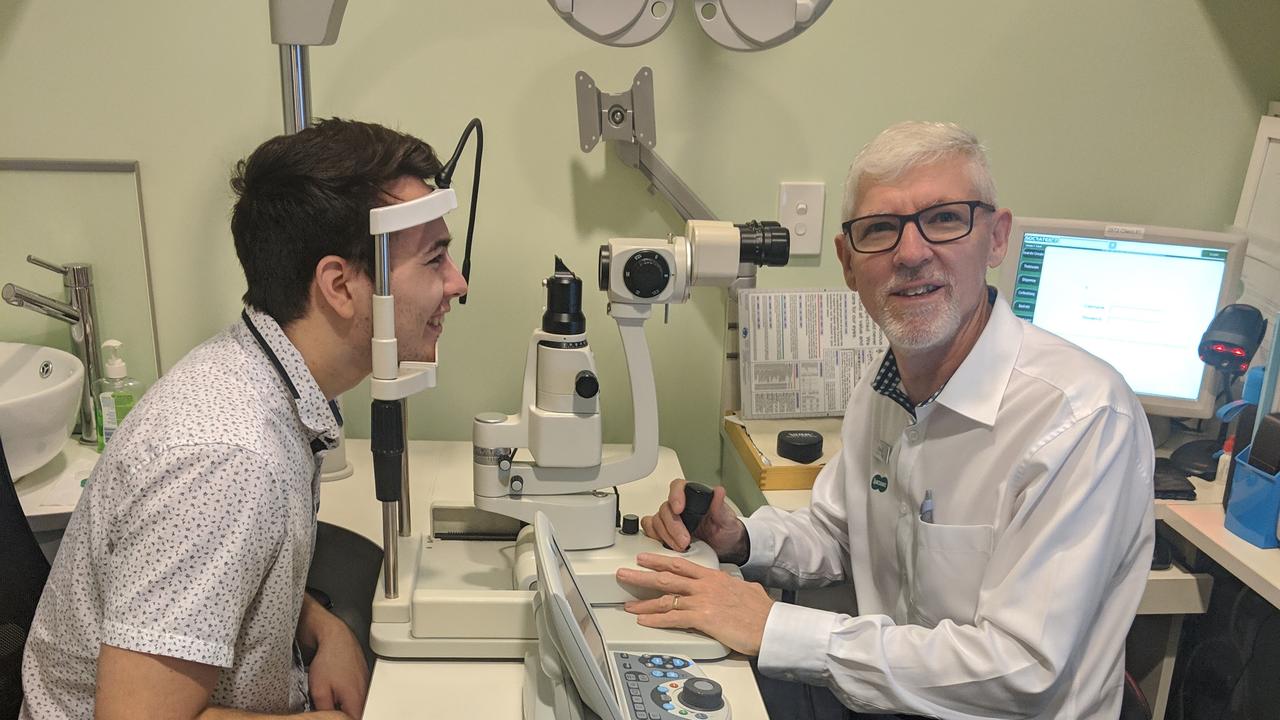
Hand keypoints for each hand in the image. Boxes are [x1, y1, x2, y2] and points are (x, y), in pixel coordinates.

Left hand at [300, 601, 368, 718]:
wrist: (335, 637)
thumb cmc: (329, 659)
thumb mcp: (319, 691)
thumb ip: (325, 712)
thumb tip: (327, 719)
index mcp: (356, 700)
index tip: (332, 717)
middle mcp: (365, 693)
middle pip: (356, 714)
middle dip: (342, 715)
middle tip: (328, 706)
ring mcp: (366, 685)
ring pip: (357, 704)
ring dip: (345, 706)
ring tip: (331, 697)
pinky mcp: (363, 678)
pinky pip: (357, 694)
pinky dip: (347, 696)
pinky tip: (336, 689)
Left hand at [617, 553, 773, 655]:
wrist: (771, 625)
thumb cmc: (762, 612)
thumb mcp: (748, 590)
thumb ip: (737, 586)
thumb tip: (738, 586)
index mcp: (714, 578)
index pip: (681, 565)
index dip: (660, 561)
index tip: (645, 559)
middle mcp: (705, 586)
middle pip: (667, 577)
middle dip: (642, 575)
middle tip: (624, 574)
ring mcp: (703, 601)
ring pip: (666, 598)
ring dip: (643, 601)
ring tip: (627, 604)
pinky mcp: (703, 619)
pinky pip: (673, 618)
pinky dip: (656, 620)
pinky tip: (643, 621)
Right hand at [641, 479, 747, 560]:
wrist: (725, 547)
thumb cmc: (725, 529)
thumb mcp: (726, 518)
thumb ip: (720, 506)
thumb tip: (718, 491)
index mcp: (693, 496)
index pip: (678, 487)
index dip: (675, 496)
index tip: (678, 509)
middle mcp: (680, 506)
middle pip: (665, 508)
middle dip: (673, 526)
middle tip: (684, 540)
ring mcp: (671, 519)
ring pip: (657, 521)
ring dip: (666, 535)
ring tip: (680, 546)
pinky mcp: (665, 532)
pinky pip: (651, 529)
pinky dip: (655, 536)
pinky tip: (667, 544)